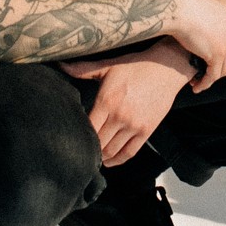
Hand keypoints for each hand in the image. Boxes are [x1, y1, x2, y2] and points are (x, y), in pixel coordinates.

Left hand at [59, 41, 195, 166]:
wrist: (166, 68)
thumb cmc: (135, 66)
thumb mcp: (108, 66)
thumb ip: (83, 69)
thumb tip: (59, 65)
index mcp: (106, 100)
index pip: (87, 127)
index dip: (78, 136)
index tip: (72, 138)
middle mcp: (119, 116)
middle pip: (98, 142)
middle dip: (88, 149)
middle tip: (80, 152)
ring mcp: (134, 125)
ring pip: (112, 151)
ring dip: (101, 157)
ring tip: (93, 157)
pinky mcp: (147, 131)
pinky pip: (129, 152)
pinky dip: (117, 160)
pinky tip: (109, 161)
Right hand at [164, 0, 225, 86]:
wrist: (179, 8)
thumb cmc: (186, 5)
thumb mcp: (208, 8)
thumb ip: (215, 19)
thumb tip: (210, 26)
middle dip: (223, 66)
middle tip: (210, 70)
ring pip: (224, 69)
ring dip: (212, 78)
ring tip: (200, 81)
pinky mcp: (216, 55)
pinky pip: (213, 75)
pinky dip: (205, 83)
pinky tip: (196, 86)